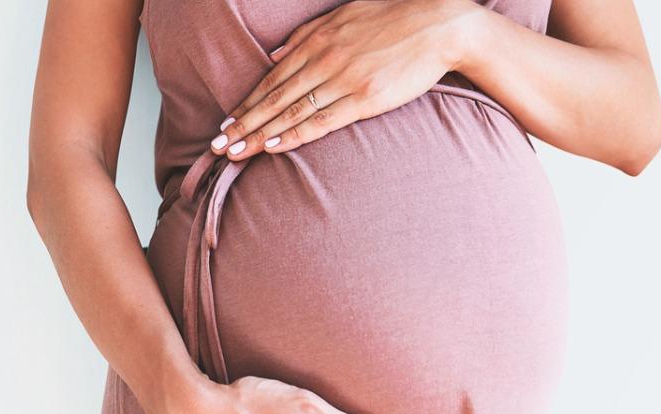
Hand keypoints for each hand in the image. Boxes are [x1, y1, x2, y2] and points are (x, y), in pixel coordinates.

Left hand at [208, 0, 480, 160]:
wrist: (442, 24)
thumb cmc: (395, 18)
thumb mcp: (344, 15)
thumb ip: (306, 36)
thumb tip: (276, 56)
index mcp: (317, 41)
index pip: (273, 79)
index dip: (247, 103)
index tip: (226, 122)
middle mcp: (323, 60)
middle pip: (274, 98)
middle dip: (243, 124)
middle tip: (218, 145)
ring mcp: (342, 80)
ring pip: (291, 112)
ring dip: (259, 134)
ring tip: (236, 152)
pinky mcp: (364, 98)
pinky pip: (321, 121)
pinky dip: (295, 135)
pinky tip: (273, 146)